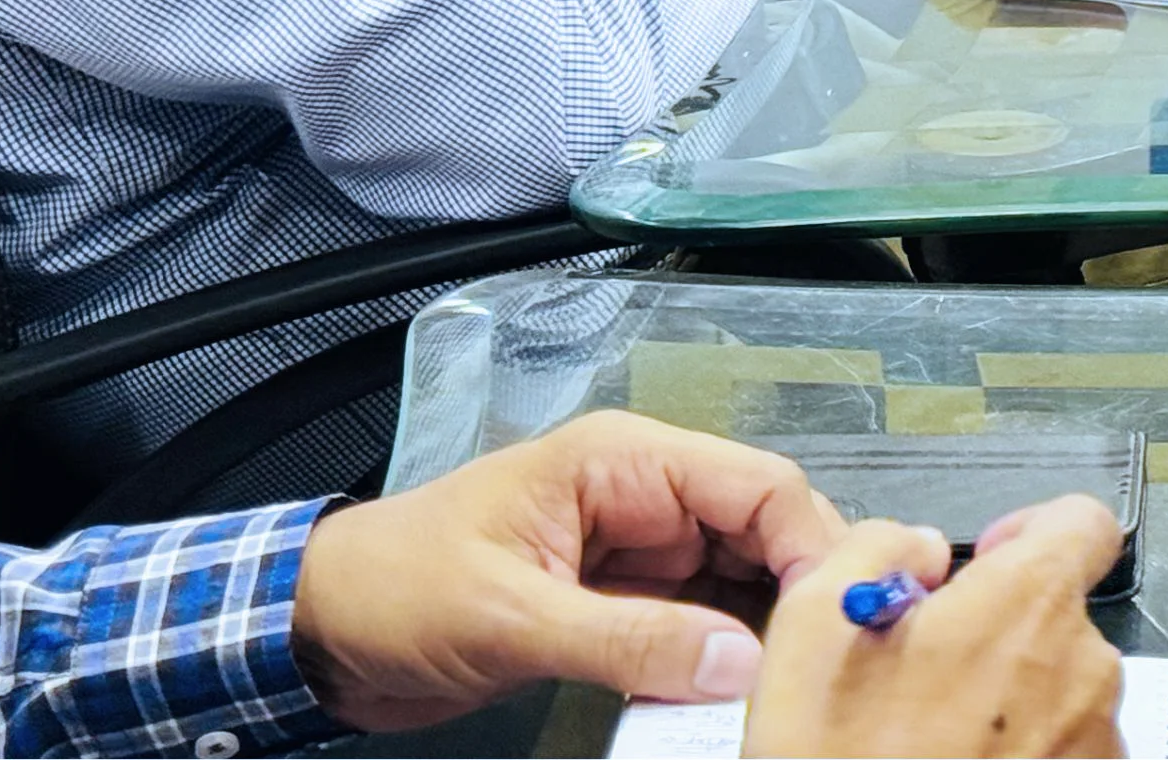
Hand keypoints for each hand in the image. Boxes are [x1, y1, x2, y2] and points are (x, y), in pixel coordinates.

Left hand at [290, 412, 841, 735]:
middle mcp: (647, 497)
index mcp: (625, 461)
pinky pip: (700, 630)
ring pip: (744, 585)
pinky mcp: (623, 608)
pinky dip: (725, 666)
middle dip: (806, 593)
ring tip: (803, 693)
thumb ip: (626, 640)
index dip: (813, 543)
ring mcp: (639, 554)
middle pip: (765, 533)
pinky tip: (746, 705)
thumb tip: (740, 666)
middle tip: (838, 666)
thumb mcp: (512, 616)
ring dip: (770, 637)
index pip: (755, 484)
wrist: (324, 630)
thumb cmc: (400, 588)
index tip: (843, 620)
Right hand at [744, 495, 1124, 758]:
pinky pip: (1062, 757)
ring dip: (1010, 704)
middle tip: (926, 677)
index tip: (983, 567)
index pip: (1083, 522)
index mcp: (1028, 606)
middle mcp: (1084, 672)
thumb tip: (917, 547)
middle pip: (1059, 617)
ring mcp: (1095, 751)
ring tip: (933, 744)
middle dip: (1000, 632)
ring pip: (1060, 694)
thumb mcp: (815, 623)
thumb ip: (879, 545)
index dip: (1030, 530)